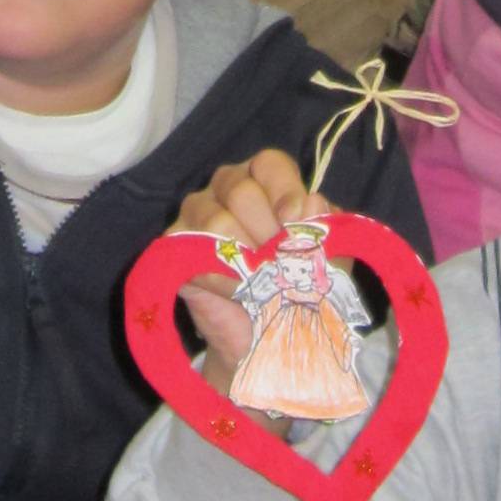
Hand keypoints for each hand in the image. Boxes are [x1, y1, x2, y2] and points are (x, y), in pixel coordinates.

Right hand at [169, 144, 311, 377]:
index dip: (285, 191)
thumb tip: (313, 202)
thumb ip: (321, 229)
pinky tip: (239, 293)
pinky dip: (222, 278)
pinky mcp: (176, 248)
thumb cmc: (297, 285)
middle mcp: (227, 189)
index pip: (270, 165)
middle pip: (241, 191)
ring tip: (261, 281)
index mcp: (266, 181)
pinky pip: (193, 253)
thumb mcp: (324, 257)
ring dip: (245, 259)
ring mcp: (196, 215)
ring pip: (215, 221)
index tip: (296, 222)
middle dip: (266, 232)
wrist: (267, 335)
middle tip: (280, 263)